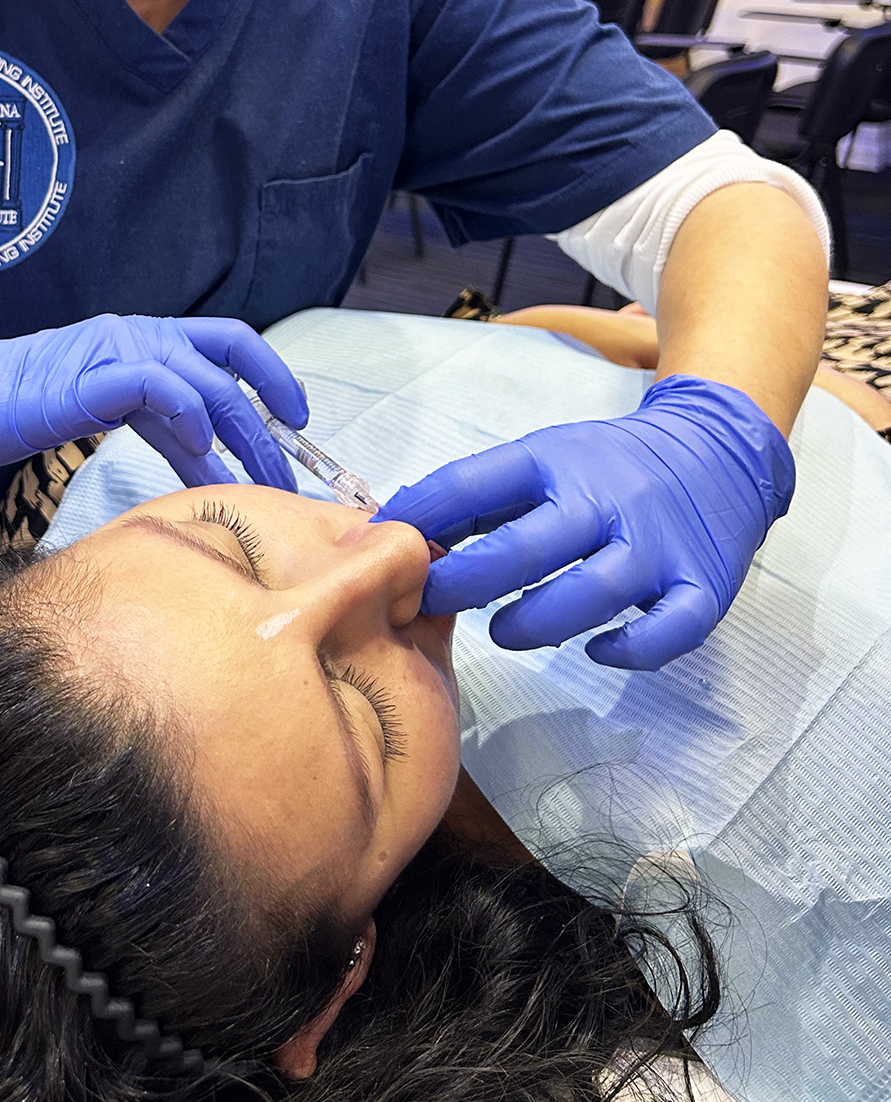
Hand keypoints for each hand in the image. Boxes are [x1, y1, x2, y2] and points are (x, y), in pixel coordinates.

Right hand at [0, 314, 308, 491]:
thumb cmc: (8, 415)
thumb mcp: (103, 425)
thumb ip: (161, 434)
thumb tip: (215, 466)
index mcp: (136, 340)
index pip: (224, 343)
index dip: (270, 375)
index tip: (298, 423)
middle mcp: (128, 333)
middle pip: (224, 358)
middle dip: (265, 417)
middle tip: (289, 470)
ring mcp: (104, 350)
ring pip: (198, 371)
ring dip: (238, 424)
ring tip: (258, 473)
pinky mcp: (79, 377)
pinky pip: (150, 381)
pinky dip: (185, 409)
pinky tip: (202, 445)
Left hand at [380, 375, 794, 669]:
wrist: (719, 451)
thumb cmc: (609, 467)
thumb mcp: (543, 459)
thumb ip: (477, 497)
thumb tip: (396, 528)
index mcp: (555, 461)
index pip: (473, 483)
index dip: (420, 516)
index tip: (382, 544)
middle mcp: (607, 499)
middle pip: (527, 546)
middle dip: (466, 581)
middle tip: (428, 602)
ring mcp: (658, 545)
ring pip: (593, 591)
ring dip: (536, 621)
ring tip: (503, 631)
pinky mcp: (703, 585)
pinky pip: (668, 631)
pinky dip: (630, 650)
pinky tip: (596, 650)